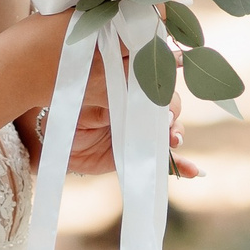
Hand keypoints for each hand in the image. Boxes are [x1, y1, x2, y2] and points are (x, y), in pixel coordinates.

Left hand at [62, 92, 196, 178]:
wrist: (55, 139)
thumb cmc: (67, 107)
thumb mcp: (87, 95)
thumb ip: (110, 91)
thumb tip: (131, 86)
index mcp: (130, 85)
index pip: (158, 78)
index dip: (169, 80)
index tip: (174, 81)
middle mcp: (141, 106)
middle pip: (169, 105)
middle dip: (172, 112)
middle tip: (166, 120)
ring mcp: (143, 131)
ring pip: (171, 130)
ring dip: (177, 135)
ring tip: (174, 141)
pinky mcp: (141, 154)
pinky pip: (165, 160)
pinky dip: (181, 165)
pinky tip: (194, 171)